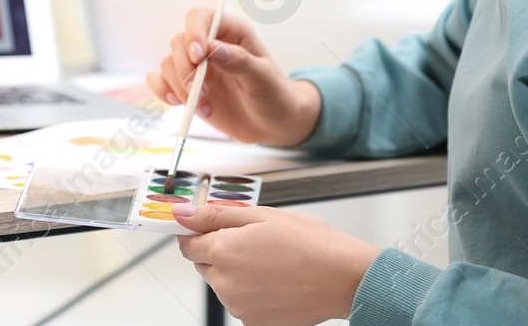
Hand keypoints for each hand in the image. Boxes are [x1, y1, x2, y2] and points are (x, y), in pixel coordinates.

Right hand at [145, 8, 321, 146]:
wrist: (272, 124)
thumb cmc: (274, 95)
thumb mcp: (264, 78)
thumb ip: (241, 61)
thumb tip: (214, 48)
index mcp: (231, 31)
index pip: (200, 18)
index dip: (194, 33)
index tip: (198, 57)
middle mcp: (210, 44)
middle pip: (179, 42)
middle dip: (186, 70)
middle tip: (201, 94)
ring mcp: (196, 66)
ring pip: (169, 63)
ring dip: (180, 87)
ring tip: (204, 107)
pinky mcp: (186, 85)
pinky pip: (160, 80)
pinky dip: (162, 91)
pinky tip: (176, 104)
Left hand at [174, 201, 379, 325]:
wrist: (345, 277)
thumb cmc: (312, 244)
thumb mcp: (262, 216)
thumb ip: (215, 215)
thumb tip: (182, 213)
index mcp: (224, 251)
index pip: (187, 243)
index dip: (196, 232)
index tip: (206, 226)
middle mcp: (226, 283)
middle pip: (204, 264)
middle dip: (219, 250)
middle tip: (253, 240)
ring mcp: (240, 306)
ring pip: (222, 284)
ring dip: (235, 271)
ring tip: (270, 260)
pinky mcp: (254, 322)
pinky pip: (241, 302)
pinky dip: (251, 290)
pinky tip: (275, 278)